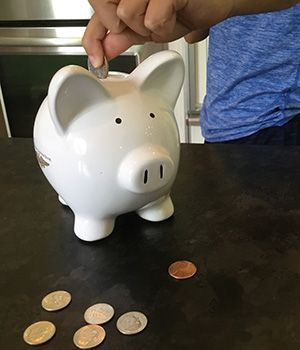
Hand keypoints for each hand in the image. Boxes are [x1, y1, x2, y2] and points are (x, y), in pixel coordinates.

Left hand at [82, 0, 233, 66]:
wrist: (215, 1)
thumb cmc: (186, 7)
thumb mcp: (148, 27)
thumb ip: (123, 36)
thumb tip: (105, 49)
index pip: (97, 12)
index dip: (93, 39)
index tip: (97, 60)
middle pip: (105, 9)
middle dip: (123, 26)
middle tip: (145, 25)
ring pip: (127, 15)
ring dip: (149, 28)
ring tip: (166, 18)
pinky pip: (152, 20)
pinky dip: (165, 27)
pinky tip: (176, 15)